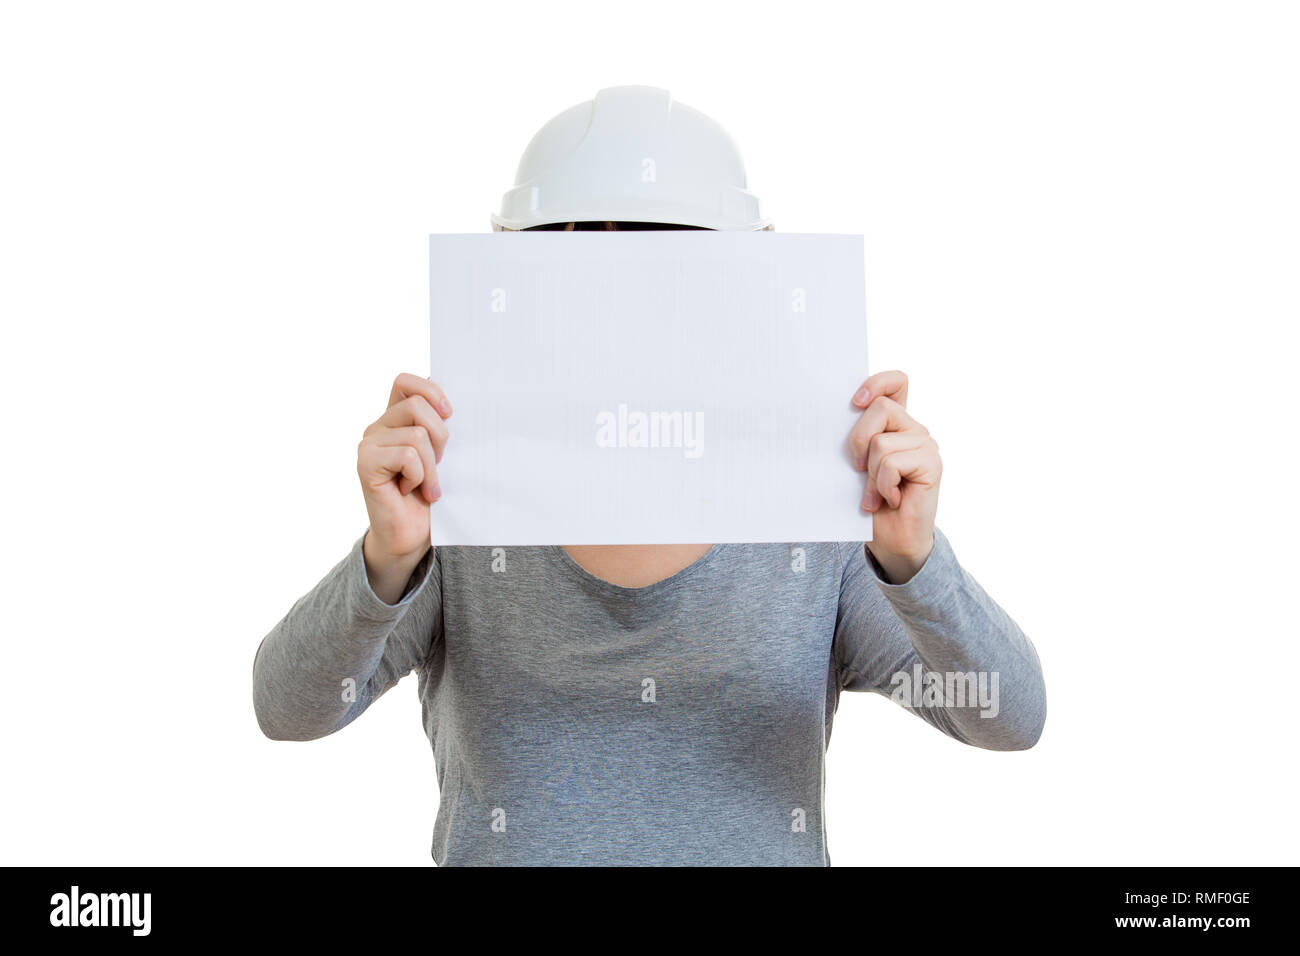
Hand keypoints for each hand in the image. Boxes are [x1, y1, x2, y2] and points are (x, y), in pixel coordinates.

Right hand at [357, 373, 451, 599]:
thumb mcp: (439, 455)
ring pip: (417, 435)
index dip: (430, 390)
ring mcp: (369, 445)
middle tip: (438, 463)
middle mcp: (378, 427)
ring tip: (425, 483)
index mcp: (394, 419)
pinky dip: (419, 476)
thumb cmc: (427, 495)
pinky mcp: (366, 464)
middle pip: (416, 405)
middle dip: (440, 436)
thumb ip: (436, 427)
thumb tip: (449, 405)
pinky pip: (407, 456)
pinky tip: (411, 490)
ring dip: (431, 465)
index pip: (405, 382)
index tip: (449, 413)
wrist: (410, 535)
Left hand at [848, 370, 940, 582]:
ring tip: (876, 494)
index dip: (877, 382)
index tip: (854, 402)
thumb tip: (827, 419)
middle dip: (858, 440)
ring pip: (882, 442)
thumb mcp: (856, 466)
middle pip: (881, 408)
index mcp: (896, 424)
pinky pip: (892, 463)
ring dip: (871, 475)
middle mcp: (914, 429)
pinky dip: (883, 486)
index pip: (896, 382)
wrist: (891, 541)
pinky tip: (891, 500)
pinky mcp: (932, 464)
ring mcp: (925, 445)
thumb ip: (855, 440)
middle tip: (857, 469)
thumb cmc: (870, 503)